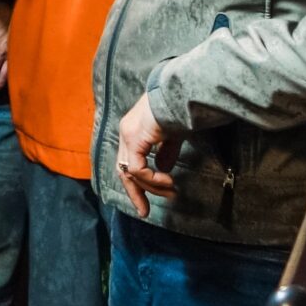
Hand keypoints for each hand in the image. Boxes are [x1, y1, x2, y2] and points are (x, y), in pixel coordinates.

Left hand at [114, 93, 175, 213]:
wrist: (182, 94)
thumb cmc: (180, 111)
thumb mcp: (172, 136)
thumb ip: (166, 151)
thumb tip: (164, 169)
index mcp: (133, 130)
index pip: (128, 162)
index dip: (137, 183)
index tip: (147, 201)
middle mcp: (126, 132)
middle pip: (123, 171)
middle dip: (135, 193)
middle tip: (144, 211)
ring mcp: (128, 135)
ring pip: (131, 173)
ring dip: (151, 187)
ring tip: (171, 192)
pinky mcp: (134, 139)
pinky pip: (137, 169)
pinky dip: (151, 179)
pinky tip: (167, 181)